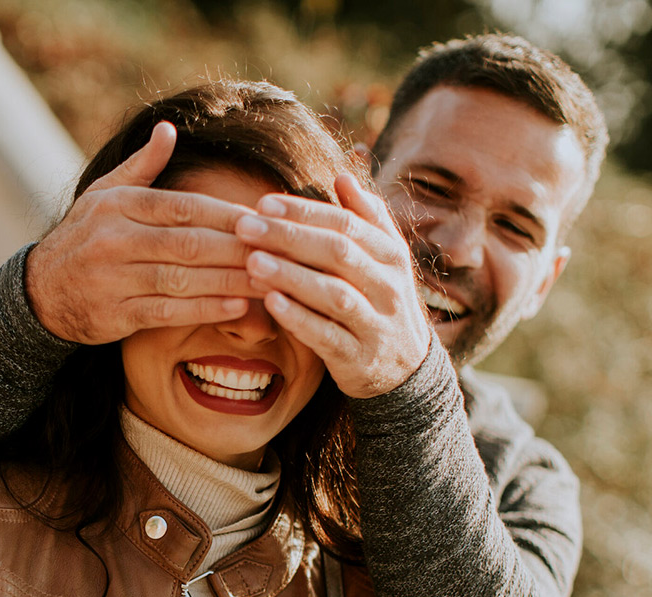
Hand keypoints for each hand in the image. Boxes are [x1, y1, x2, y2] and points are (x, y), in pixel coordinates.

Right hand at [26, 122, 255, 344]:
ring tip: (268, 281)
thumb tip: (168, 128)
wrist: (39, 291)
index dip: (226, 215)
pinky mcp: (114, 315)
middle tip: (278, 252)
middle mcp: (113, 240)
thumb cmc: (84, 236)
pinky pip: (167, 312)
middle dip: (237, 249)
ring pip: (181, 280)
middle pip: (187, 243)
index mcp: (118, 205)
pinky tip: (238, 308)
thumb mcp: (103, 194)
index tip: (264, 220)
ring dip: (229, 281)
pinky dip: (205, 310)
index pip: (182, 207)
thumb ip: (141, 166)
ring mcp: (112, 279)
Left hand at [235, 173, 431, 397]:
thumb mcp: (384, 258)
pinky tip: (270, 302)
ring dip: (291, 276)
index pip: (346, 224)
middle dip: (288, 237)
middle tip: (245, 227)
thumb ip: (365, 217)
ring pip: (333, 294)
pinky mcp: (359, 358)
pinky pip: (327, 336)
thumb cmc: (381, 300)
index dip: (304, 211)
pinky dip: (299, 318)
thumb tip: (343, 173)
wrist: (405, 368)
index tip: (263, 202)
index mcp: (392, 255)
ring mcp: (376, 324)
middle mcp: (389, 286)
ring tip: (252, 261)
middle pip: (337, 253)